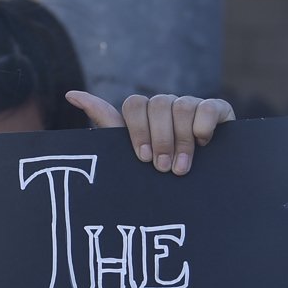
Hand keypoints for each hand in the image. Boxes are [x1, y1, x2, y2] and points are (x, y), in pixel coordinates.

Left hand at [67, 91, 234, 173]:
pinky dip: (203, 126)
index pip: (135, 104)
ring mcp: (192, 107)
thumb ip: (105, 122)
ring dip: (181, 140)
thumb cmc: (155, 176)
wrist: (199, 193)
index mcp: (144, 115)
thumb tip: (71, 94)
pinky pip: (208, 106)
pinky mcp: (217, 112)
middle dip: (161, 139)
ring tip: (181, 168)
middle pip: (159, 104)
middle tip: (162, 168)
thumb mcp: (127, 155)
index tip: (142, 157)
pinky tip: (204, 144)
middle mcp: (167, 107)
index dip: (138, 129)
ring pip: (183, 106)